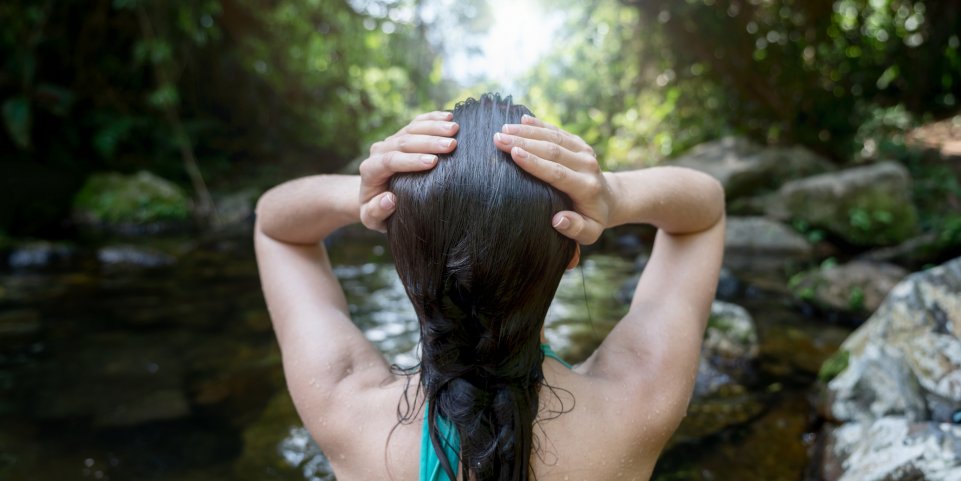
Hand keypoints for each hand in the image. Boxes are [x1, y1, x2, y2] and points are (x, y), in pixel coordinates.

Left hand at [359, 111, 458, 231]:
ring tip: (455, 129)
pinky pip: (416, 123)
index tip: (433, 162)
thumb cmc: (376, 211)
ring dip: (434, 127)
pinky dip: (432, 118)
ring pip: (411, 129)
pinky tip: (448, 117)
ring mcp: (391, 141)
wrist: (373, 196)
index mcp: (370, 170)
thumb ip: (377, 211)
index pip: (390, 160)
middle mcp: (379, 151)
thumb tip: (390, 199)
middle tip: (452, 145)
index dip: (411, 160)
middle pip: (403, 142)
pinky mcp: (402, 135)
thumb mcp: (372, 219)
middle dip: (428, 142)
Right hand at [493, 115, 612, 243]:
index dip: (535, 162)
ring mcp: (584, 151)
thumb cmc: (592, 219)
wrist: (609, 199)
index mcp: (586, 187)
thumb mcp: (589, 232)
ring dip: (527, 131)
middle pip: (553, 150)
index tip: (514, 153)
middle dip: (524, 143)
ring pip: (553, 137)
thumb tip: (558, 220)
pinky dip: (539, 125)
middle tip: (498, 139)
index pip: (557, 172)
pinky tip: (521, 119)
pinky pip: (557, 131)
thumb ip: (576, 229)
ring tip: (503, 129)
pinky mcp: (579, 143)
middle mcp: (586, 165)